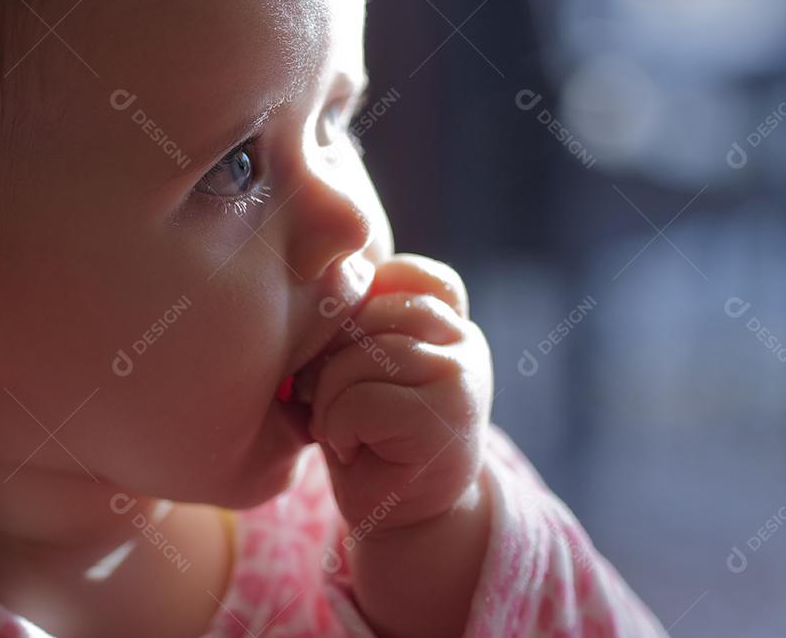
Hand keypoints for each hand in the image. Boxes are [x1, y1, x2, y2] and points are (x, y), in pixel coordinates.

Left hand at [300, 253, 492, 531]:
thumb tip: (320, 290)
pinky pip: (363, 401)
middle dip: (329, 356)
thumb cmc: (371, 433)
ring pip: (364, 357)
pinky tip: (351, 448)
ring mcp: (463, 376)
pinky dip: (338, 426)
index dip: (357, 306)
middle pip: (370, 312)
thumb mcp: (362, 363)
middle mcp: (465, 338)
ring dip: (331, 399)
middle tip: (322, 397)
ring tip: (339, 427)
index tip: (342, 352)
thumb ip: (358, 322)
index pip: (402, 273)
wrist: (406, 513)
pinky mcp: (447, 418)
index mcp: (446, 318)